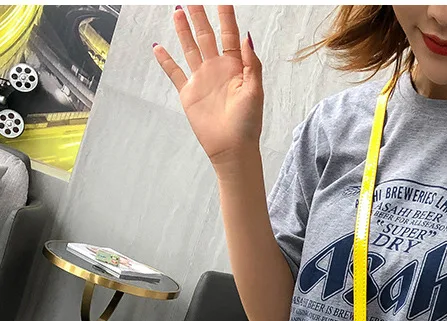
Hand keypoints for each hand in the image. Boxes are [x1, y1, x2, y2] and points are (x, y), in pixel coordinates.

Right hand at [153, 5, 262, 167]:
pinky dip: (165, 60)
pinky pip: (174, 72)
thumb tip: (246, 36)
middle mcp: (217, 69)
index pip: (229, 34)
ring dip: (184, 29)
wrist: (232, 148)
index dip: (225, 15)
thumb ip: (251, 63)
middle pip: (206, 35)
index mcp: (235, 67)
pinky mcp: (189, 93)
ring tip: (178, 10)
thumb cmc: (248, 124)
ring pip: (190, 47)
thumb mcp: (255, 91)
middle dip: (200, 14)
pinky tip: (158, 47)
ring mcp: (202, 79)